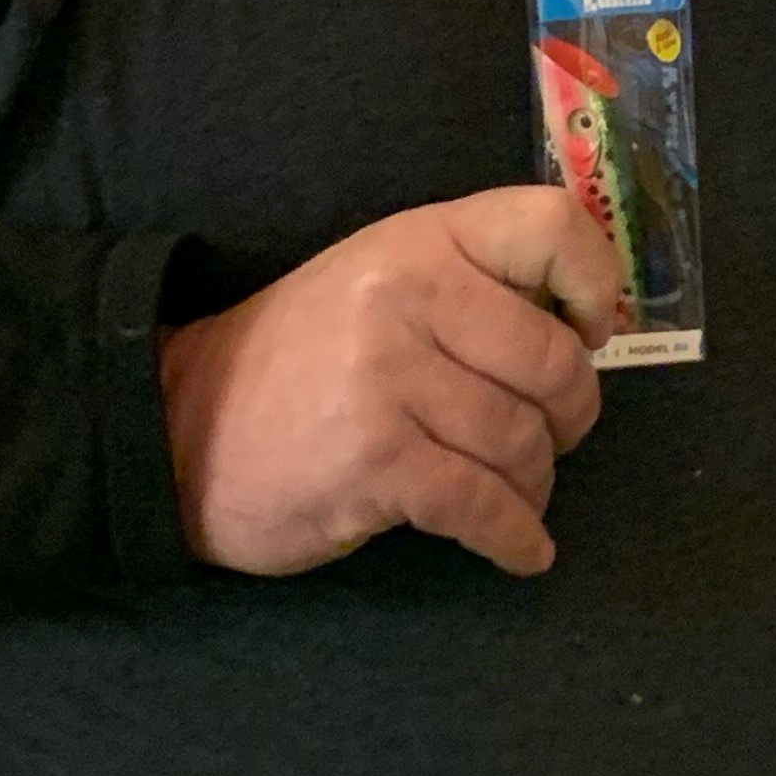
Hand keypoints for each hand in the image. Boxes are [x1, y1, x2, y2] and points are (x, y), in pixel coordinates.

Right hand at [160, 187, 620, 577]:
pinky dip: (515, 539)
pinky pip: (483, 507)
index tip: (592, 329)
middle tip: (554, 436)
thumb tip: (583, 327)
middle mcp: (408, 296)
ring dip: (534, 484)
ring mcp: (388, 380)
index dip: (597, 280)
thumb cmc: (300, 358)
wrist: (179, 428)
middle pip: (554, 362)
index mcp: (420, 241)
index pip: (549, 224)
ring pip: (522, 442)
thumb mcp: (379, 280)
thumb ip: (470, 284)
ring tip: (513, 493)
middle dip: (572, 416)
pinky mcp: (375, 463)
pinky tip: (520, 550)